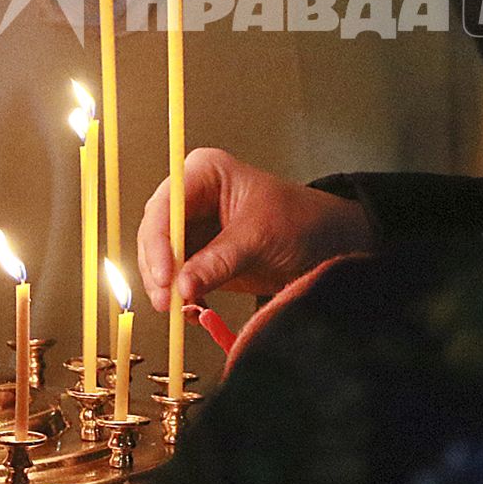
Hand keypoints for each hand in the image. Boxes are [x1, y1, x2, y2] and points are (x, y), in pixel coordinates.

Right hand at [138, 147, 374, 310]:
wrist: (326, 244)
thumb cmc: (299, 220)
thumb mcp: (258, 237)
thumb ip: (218, 260)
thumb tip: (182, 285)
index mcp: (204, 174)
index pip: (165, 207)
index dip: (158, 242)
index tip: (164, 275)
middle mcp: (192, 198)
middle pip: (156, 234)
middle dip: (159, 268)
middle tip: (166, 299)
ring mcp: (194, 228)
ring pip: (162, 259)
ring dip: (167, 287)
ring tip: (181, 309)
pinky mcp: (200, 257)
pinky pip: (178, 278)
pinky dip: (182, 295)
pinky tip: (194, 310)